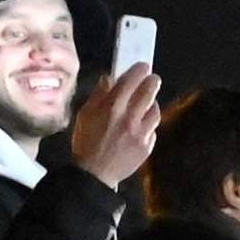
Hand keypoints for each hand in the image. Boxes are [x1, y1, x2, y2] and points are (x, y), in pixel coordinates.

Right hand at [68, 64, 161, 192]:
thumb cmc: (85, 141)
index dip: (139, 71)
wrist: (95, 173)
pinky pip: (152, 129)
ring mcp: (141, 133)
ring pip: (155, 111)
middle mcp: (130, 118)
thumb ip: (99, 95)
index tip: (143, 66)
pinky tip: (141, 123)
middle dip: (152, 82)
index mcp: (112, 108)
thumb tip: (110, 79)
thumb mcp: (85, 114)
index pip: (130, 82)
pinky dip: (148, 123)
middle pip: (148, 93)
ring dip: (152, 103)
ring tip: (147, 101)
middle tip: (153, 78)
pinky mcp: (147, 146)